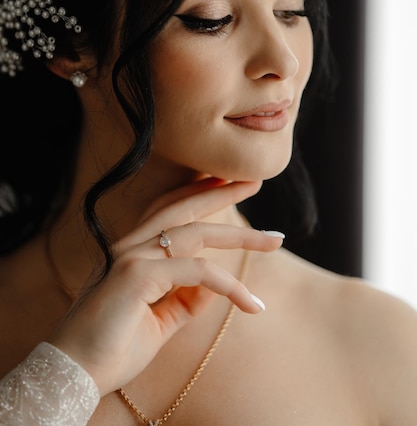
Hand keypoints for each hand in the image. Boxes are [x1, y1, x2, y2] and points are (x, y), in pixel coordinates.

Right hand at [50, 179, 283, 395]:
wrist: (75, 375)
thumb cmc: (113, 348)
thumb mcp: (160, 321)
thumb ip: (185, 300)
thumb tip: (214, 285)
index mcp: (132, 251)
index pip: (168, 210)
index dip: (198, 193)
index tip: (228, 184)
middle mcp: (130, 245)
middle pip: (183, 207)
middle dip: (221, 192)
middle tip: (254, 181)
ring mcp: (132, 256)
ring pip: (195, 233)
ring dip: (239, 236)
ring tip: (274, 239)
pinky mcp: (136, 275)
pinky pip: (196, 272)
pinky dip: (227, 284)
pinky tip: (251, 302)